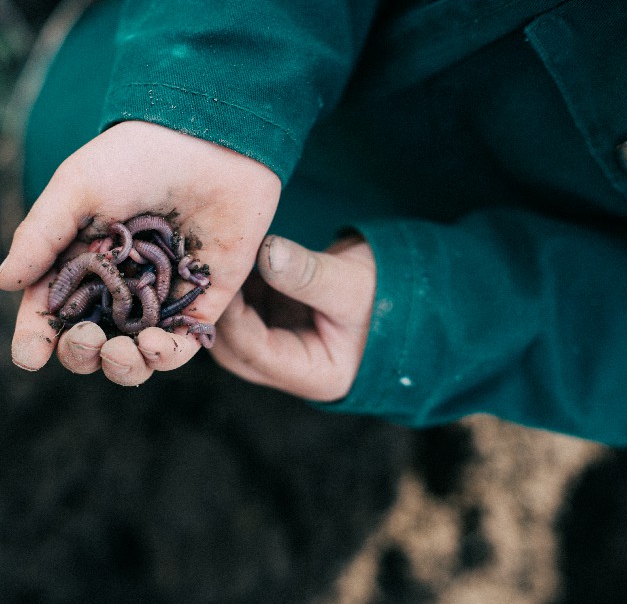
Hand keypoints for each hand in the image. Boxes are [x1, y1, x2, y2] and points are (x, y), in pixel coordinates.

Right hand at [0, 120, 280, 385]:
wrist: (209, 137)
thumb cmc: (137, 156)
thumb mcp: (78, 188)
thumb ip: (42, 234)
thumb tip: (4, 282)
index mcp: (80, 260)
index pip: (51, 310)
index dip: (36, 339)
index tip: (30, 357)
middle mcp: (118, 285)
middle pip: (91, 342)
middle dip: (81, 354)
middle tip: (86, 340)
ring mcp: (160, 296)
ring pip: (135, 354)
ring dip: (122, 366)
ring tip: (121, 353)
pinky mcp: (202, 299)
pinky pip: (183, 344)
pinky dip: (167, 356)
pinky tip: (155, 347)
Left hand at [211, 234, 375, 401]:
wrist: (415, 289)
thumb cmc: (390, 294)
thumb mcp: (350, 284)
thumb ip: (307, 273)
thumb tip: (265, 251)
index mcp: (314, 374)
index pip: (255, 352)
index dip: (232, 316)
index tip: (222, 277)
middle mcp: (293, 369)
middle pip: (235, 349)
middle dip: (222, 311)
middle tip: (211, 270)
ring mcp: (284, 347)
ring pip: (236, 331)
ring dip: (229, 298)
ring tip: (222, 261)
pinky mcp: (281, 324)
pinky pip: (247, 311)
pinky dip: (240, 288)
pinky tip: (236, 260)